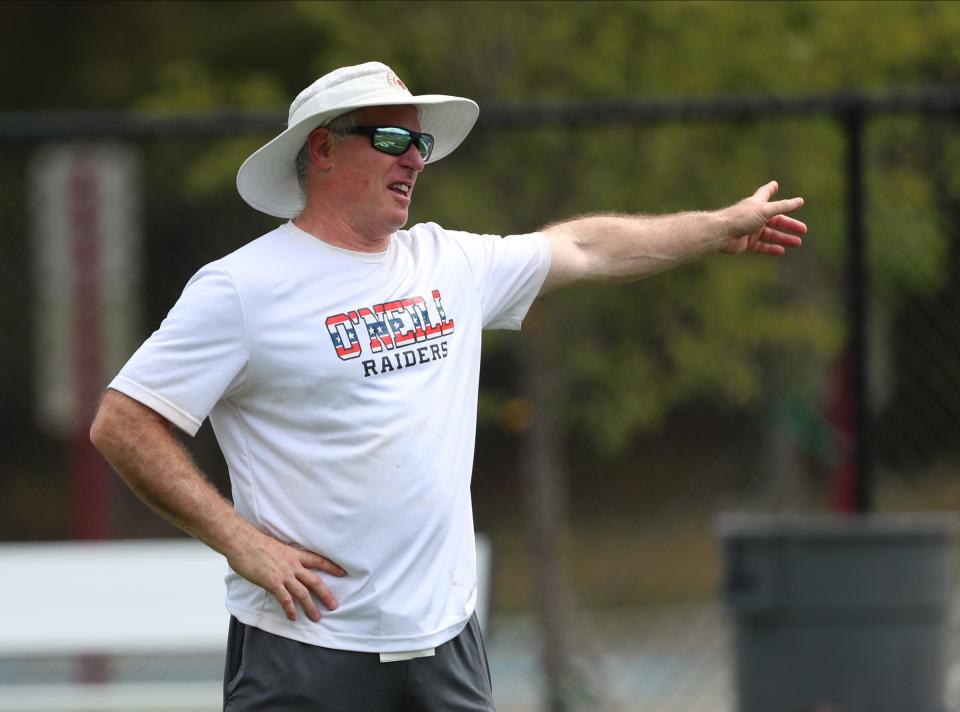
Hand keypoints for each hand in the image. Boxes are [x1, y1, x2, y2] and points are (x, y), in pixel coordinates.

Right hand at [228, 531, 346, 621]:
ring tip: (317, 617)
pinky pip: (285, 599)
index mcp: (294, 554)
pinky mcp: (272, 583)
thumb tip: (284, 563)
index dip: (332, 567)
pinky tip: (293, 617)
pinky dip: (290, 609)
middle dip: (326, 594)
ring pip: (303, 593)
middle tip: (334, 605)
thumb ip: (284, 557)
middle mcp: (293, 565)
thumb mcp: (276, 547)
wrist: (243, 542)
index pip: (318, 560)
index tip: (343, 573)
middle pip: (315, 581)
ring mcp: (284, 574)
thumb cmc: (255, 543)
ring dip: (311, 607)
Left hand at [720, 181, 805, 255]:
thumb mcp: (765, 210)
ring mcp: (749, 230)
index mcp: (757, 204)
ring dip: (783, 238)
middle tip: (803, 230)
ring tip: (797, 243)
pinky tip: (781, 251)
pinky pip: (761, 246)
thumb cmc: (741, 218)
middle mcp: (753, 216)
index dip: (770, 189)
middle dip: (789, 224)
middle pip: (775, 220)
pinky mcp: (746, 242)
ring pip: (770, 234)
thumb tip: (800, 201)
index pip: (765, 193)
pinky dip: (771, 248)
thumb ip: (783, 206)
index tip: (775, 184)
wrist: (721, 234)